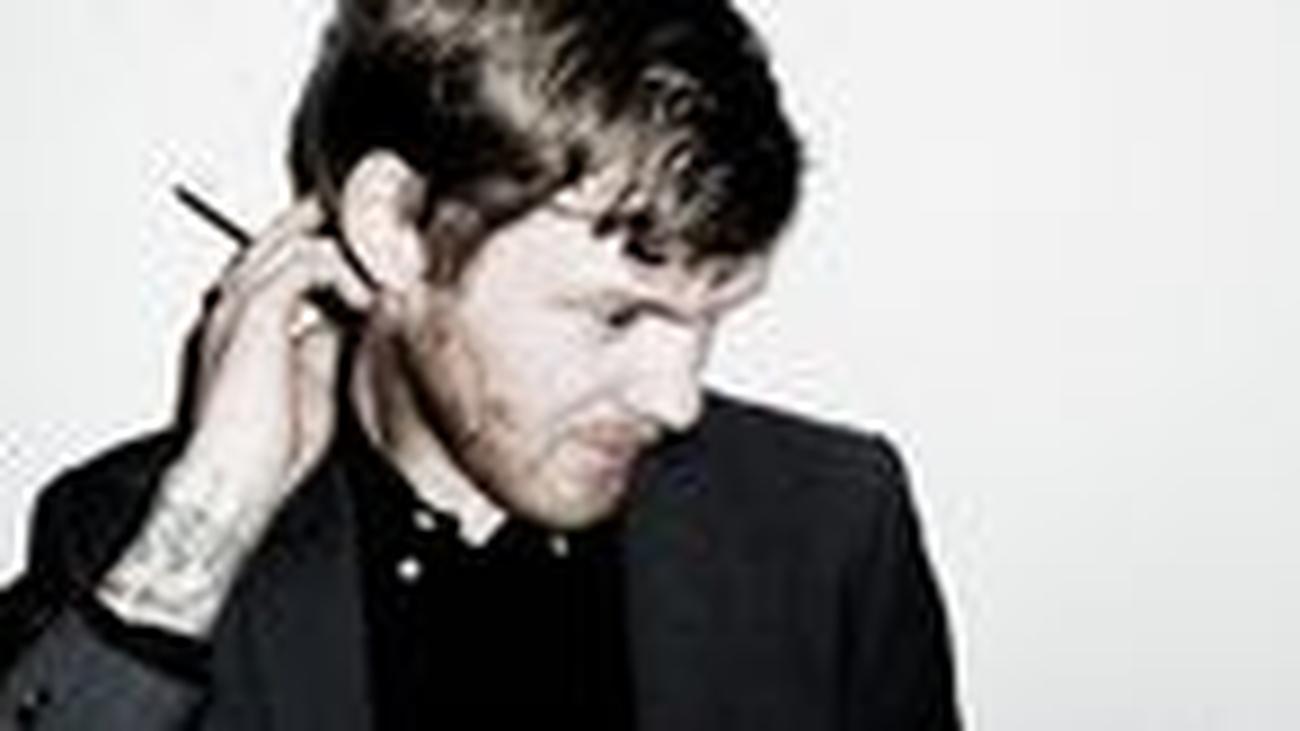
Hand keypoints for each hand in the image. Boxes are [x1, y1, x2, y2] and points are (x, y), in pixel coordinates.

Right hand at [98, 199, 374, 635]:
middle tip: (378, 227)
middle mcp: (235, 304)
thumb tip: (354, 321)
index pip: (284, 259)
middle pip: (285, 235)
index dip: (328, 250)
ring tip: (382, 264)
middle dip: (333, 229)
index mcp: (244, 321)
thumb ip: (327, 345)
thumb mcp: (315, 383)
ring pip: (295, 237)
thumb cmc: (266, 450)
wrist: (234, 481)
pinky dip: (343, 269)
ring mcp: (240, 303)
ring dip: (346, 247)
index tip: (371, 259)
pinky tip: (367, 294)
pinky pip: (306, 260)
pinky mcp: (256, 310)